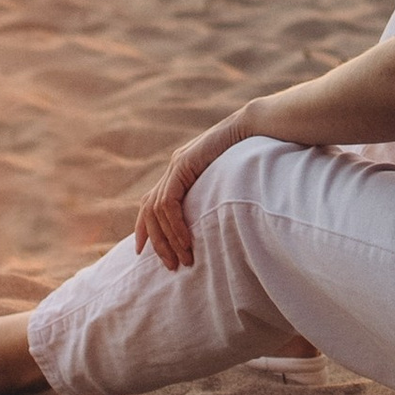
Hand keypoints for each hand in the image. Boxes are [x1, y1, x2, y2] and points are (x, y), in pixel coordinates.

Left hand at [134, 110, 254, 267]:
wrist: (254, 128)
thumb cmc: (248, 155)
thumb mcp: (223, 182)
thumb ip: (210, 197)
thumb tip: (212, 223)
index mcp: (179, 172)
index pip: (150, 203)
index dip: (143, 228)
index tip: (140, 252)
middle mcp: (173, 169)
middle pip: (149, 210)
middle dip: (156, 241)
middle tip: (169, 266)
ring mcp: (176, 165)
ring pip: (157, 210)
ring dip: (169, 239)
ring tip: (183, 259)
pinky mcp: (183, 165)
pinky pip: (169, 202)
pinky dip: (174, 225)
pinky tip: (185, 241)